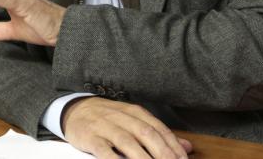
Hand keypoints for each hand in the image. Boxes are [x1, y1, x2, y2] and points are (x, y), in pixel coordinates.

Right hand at [63, 97, 192, 158]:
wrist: (75, 109)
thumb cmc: (108, 118)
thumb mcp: (133, 120)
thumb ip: (159, 133)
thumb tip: (187, 147)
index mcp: (134, 112)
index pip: (158, 128)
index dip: (173, 146)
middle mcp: (121, 117)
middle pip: (146, 134)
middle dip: (163, 153)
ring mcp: (104, 126)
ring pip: (127, 142)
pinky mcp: (90, 137)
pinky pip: (103, 150)